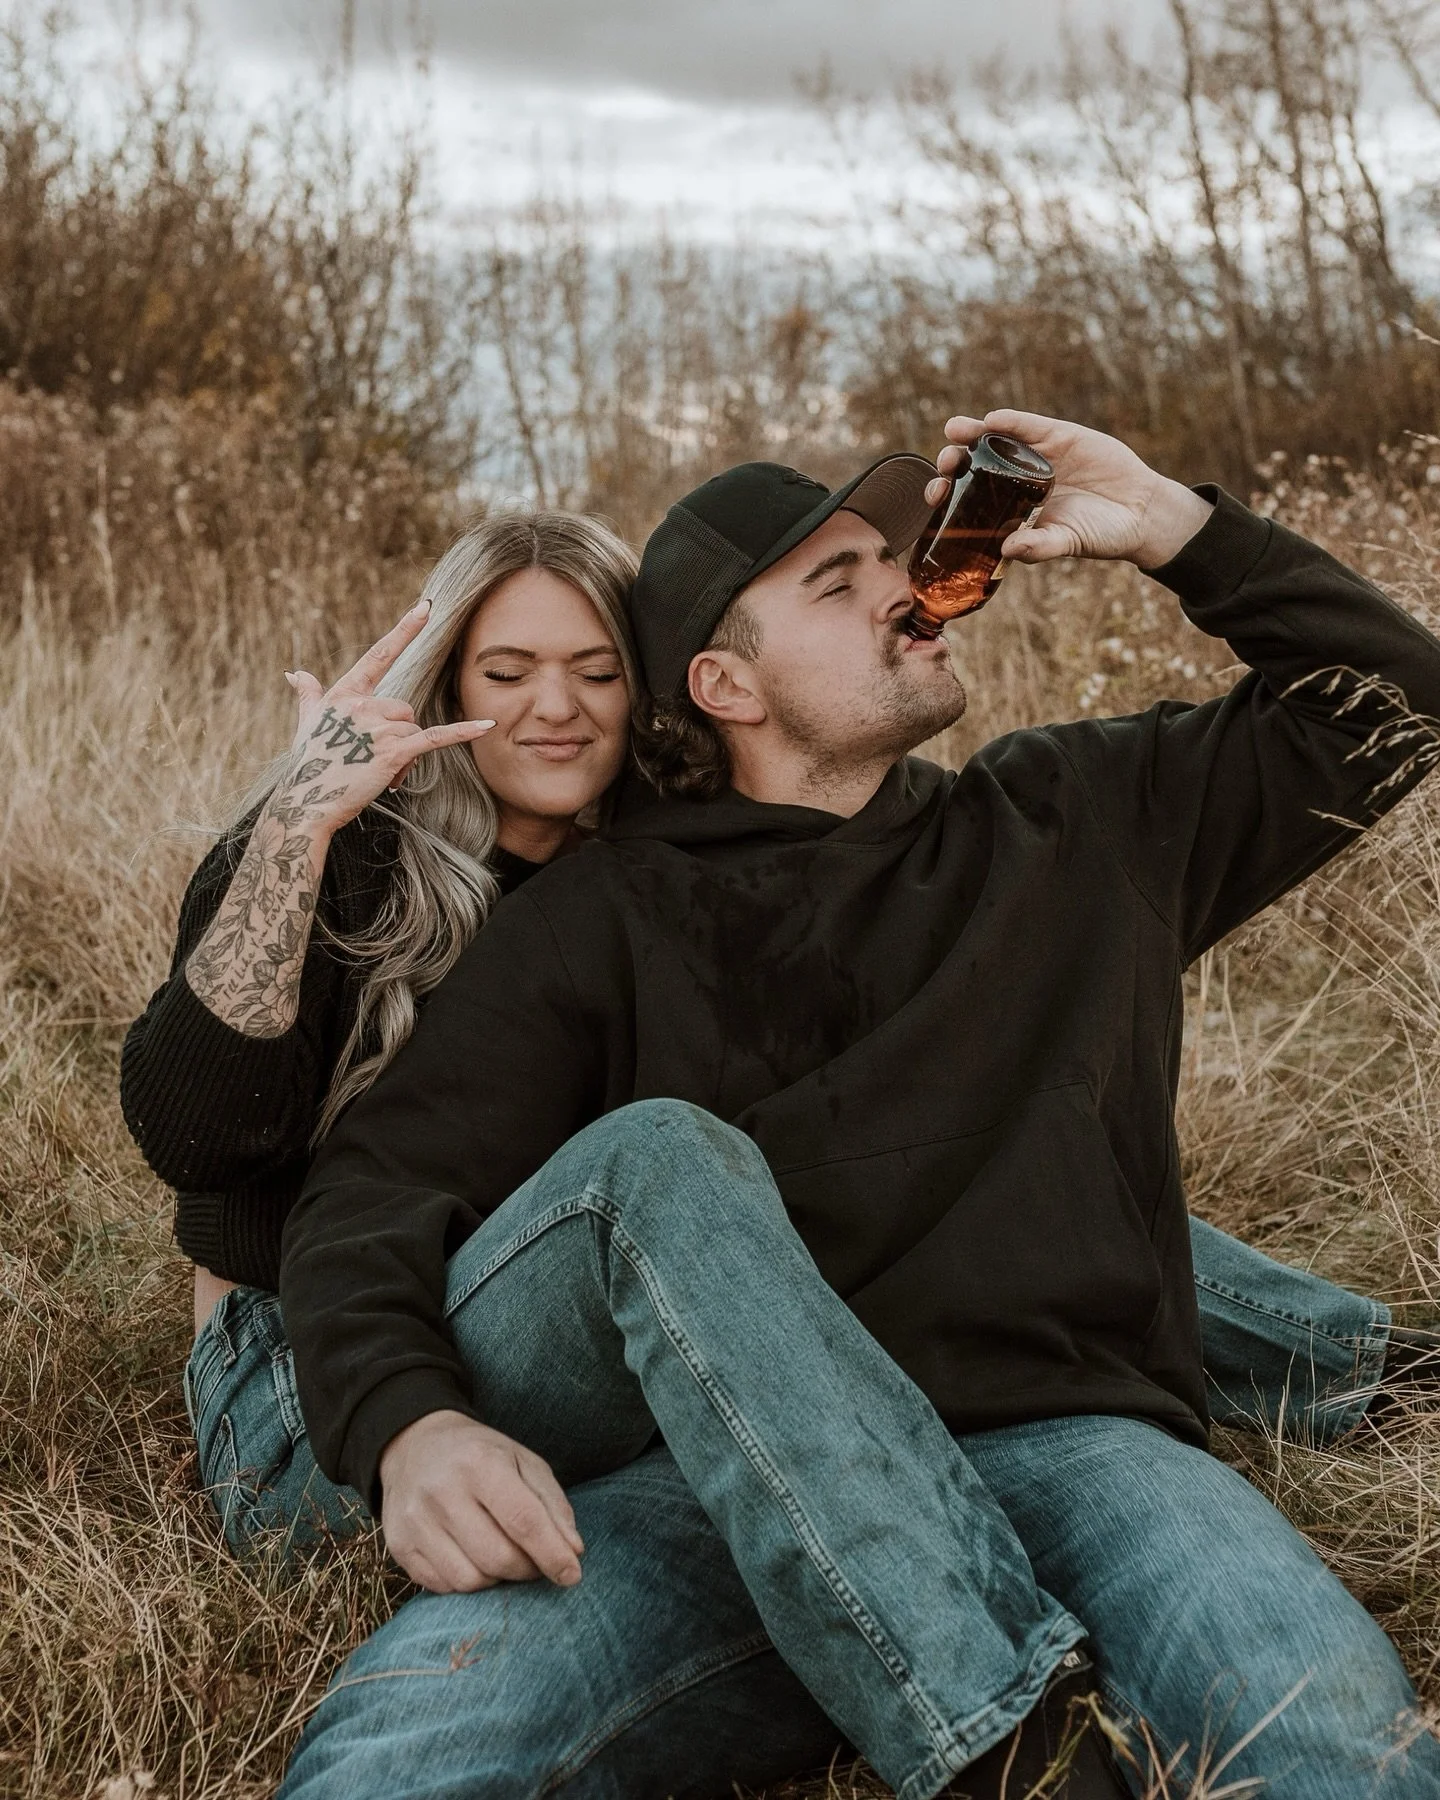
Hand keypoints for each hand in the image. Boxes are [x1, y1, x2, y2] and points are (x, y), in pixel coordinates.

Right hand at [275, 601, 494, 842]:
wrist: (307, 800)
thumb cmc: (309, 764)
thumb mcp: (307, 723)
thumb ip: (308, 694)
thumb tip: (295, 673)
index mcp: (344, 694)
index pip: (379, 655)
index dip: (405, 631)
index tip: (426, 607)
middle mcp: (361, 705)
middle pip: (405, 709)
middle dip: (398, 736)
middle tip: (373, 761)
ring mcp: (377, 728)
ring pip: (413, 730)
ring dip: (404, 756)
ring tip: (379, 774)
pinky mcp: (392, 751)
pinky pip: (435, 738)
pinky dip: (462, 733)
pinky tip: (487, 726)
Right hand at [378, 1410, 585, 1593]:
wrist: (414, 1444)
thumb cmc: (480, 1455)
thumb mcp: (523, 1461)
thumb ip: (552, 1505)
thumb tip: (572, 1552)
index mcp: (480, 1462)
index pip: (523, 1520)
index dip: (552, 1553)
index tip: (572, 1574)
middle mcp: (442, 1491)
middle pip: (498, 1557)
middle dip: (527, 1569)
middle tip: (535, 1560)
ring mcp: (415, 1521)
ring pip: (471, 1580)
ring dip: (498, 1579)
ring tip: (503, 1556)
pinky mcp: (398, 1545)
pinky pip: (444, 1586)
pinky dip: (468, 1583)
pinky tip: (473, 1558)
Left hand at [925, 409, 1213, 570]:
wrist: (1140, 511)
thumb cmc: (1099, 534)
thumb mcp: (1067, 542)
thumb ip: (1039, 547)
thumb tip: (1007, 551)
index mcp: (1009, 508)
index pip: (968, 498)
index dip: (948, 494)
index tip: (935, 496)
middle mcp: (1016, 479)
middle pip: (974, 465)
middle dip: (955, 462)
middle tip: (946, 464)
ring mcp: (1036, 455)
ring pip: (995, 439)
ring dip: (972, 433)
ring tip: (955, 432)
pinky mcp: (1060, 436)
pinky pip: (1030, 426)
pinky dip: (1012, 422)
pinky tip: (993, 420)